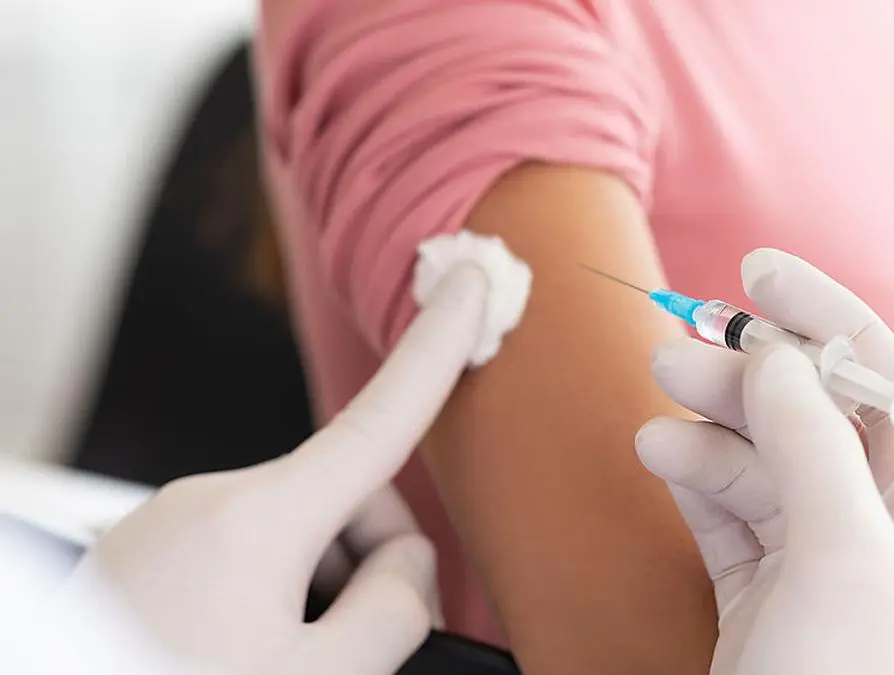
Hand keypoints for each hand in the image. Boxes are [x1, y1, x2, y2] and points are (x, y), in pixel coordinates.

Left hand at [60, 265, 490, 674]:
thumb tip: (401, 569)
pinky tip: (246, 655)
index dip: (438, 349)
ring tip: (288, 662)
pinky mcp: (141, 560)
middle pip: (345, 500)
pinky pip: (240, 556)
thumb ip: (393, 610)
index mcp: (254, 519)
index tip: (470, 285)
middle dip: (372, 565)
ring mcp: (165, 529)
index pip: (379, 420)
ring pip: (294, 534)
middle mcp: (205, 503)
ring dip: (318, 593)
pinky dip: (267, 600)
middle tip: (359, 653)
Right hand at [636, 249, 893, 673]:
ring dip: (710, 428)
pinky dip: (694, 478)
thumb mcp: (841, 564)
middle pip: (819, 428)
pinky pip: (728, 515)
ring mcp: (821, 575)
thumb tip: (778, 353)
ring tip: (658, 403)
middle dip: (752, 380)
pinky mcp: (761, 600)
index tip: (766, 272)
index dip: (833, 325)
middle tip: (682, 346)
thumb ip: (811, 446)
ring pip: (765, 469)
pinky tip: (660, 452)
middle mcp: (890, 551)